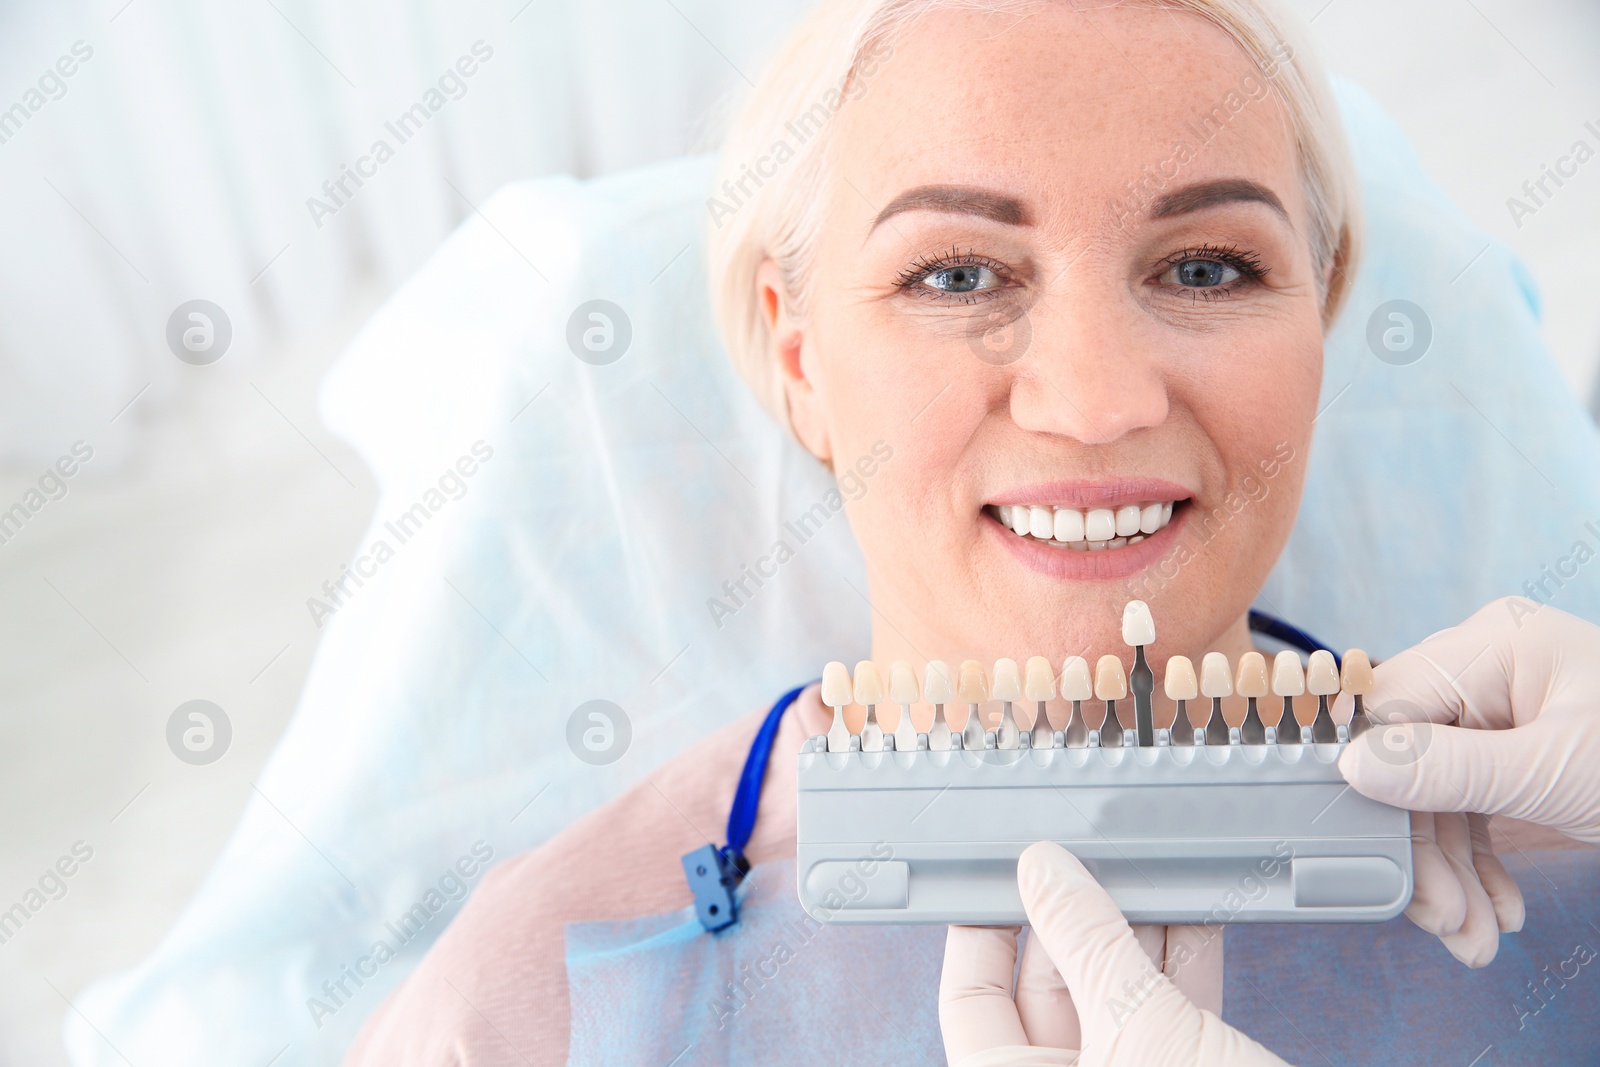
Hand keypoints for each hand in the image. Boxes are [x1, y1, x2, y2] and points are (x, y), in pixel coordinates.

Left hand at [939, 841, 1286, 1066]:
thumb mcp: (1139, 1027)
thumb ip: (1089, 942)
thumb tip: (1043, 872)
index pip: (971, 1001)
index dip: (980, 931)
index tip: (999, 871)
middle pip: (1045, 988)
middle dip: (1068, 918)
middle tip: (1083, 854)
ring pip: (1112, 992)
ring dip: (1130, 929)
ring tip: (1137, 865)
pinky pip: (1168, 1008)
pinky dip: (1179, 959)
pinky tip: (1188, 905)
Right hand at [1338, 597, 1599, 966]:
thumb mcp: (1554, 773)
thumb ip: (1449, 770)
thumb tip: (1350, 767)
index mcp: (1491, 646)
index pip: (1389, 707)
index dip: (1371, 781)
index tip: (1372, 847)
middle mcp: (1486, 672)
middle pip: (1409, 760)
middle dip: (1427, 848)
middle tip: (1443, 918)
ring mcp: (1501, 715)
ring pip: (1436, 795)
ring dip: (1451, 874)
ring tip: (1472, 937)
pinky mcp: (1515, 760)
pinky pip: (1470, 808)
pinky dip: (1478, 866)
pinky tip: (1493, 911)